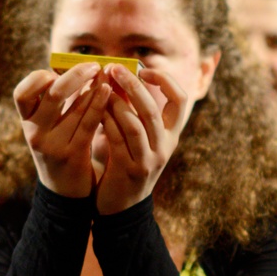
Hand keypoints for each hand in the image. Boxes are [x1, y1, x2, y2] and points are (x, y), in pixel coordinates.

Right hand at [15, 63, 112, 198]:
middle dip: (75, 76)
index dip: (38, 78)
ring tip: (106, 74)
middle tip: (93, 65)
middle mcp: (35, 133)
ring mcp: (52, 146)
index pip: (21, 93)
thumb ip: (55, 103)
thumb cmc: (60, 149)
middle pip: (51, 95)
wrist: (64, 194)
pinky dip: (98, 104)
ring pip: (74, 108)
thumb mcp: (48, 128)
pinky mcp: (72, 155)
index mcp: (26, 123)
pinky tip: (108, 92)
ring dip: (93, 87)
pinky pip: (87, 124)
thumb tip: (76, 67)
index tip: (57, 71)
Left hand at [95, 64, 191, 215]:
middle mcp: (165, 147)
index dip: (164, 81)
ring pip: (136, 124)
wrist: (121, 207)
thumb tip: (120, 75)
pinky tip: (95, 110)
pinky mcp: (130, 170)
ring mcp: (149, 160)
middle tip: (113, 68)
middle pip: (154, 109)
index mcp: (171, 135)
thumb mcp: (139, 139)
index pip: (180, 100)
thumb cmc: (126, 163)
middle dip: (133, 85)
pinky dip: (107, 122)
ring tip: (101, 87)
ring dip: (117, 103)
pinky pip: (118, 140)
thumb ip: (135, 112)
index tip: (143, 70)